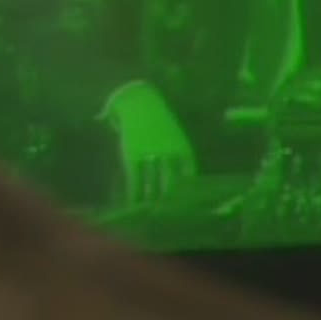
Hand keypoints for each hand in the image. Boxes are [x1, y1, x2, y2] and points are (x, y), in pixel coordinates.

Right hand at [105, 82, 197, 203]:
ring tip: (149, 214)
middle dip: (169, 201)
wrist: (139, 104)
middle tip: (166, 215)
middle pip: (171, 184)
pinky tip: (134, 203)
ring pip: (152, 184)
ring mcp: (149, 155)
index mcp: (182, 148)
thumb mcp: (176, 137)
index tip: (185, 205)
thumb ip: (180, 157)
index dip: (187, 192)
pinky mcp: (132, 157)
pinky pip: (135, 180)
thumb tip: (185, 180)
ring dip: (151, 201)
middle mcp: (168, 154)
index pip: (188, 175)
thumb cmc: (160, 121)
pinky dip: (135, 194)